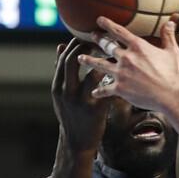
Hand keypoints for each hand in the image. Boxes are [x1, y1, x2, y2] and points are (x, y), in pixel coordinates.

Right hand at [51, 38, 110, 152]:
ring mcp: (81, 101)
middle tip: (98, 39)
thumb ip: (61, 71)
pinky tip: (121, 73)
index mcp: (57, 86)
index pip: (64, 58)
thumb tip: (59, 46)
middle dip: (86, 47)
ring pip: (92, 74)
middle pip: (74, 61)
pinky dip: (113, 79)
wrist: (77, 142)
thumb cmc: (70, 113)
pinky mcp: (96, 110)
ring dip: (103, 61)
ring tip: (111, 54)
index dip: (75, 44)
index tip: (85, 36)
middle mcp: (67, 92)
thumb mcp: (61, 93)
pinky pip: (107, 89)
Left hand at [79, 17, 178, 111]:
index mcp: (138, 46)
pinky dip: (99, 91)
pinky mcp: (119, 89)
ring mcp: (121, 73)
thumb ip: (168, 36)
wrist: (170, 96)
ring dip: (89, 60)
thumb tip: (170, 22)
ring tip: (81, 58)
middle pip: (107, 45)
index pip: (118, 31)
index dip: (107, 24)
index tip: (99, 20)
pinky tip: (94, 92)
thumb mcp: (172, 52)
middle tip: (91, 36)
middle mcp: (126, 58)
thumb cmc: (173, 74)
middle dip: (98, 40)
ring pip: (100, 64)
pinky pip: (105, 89)